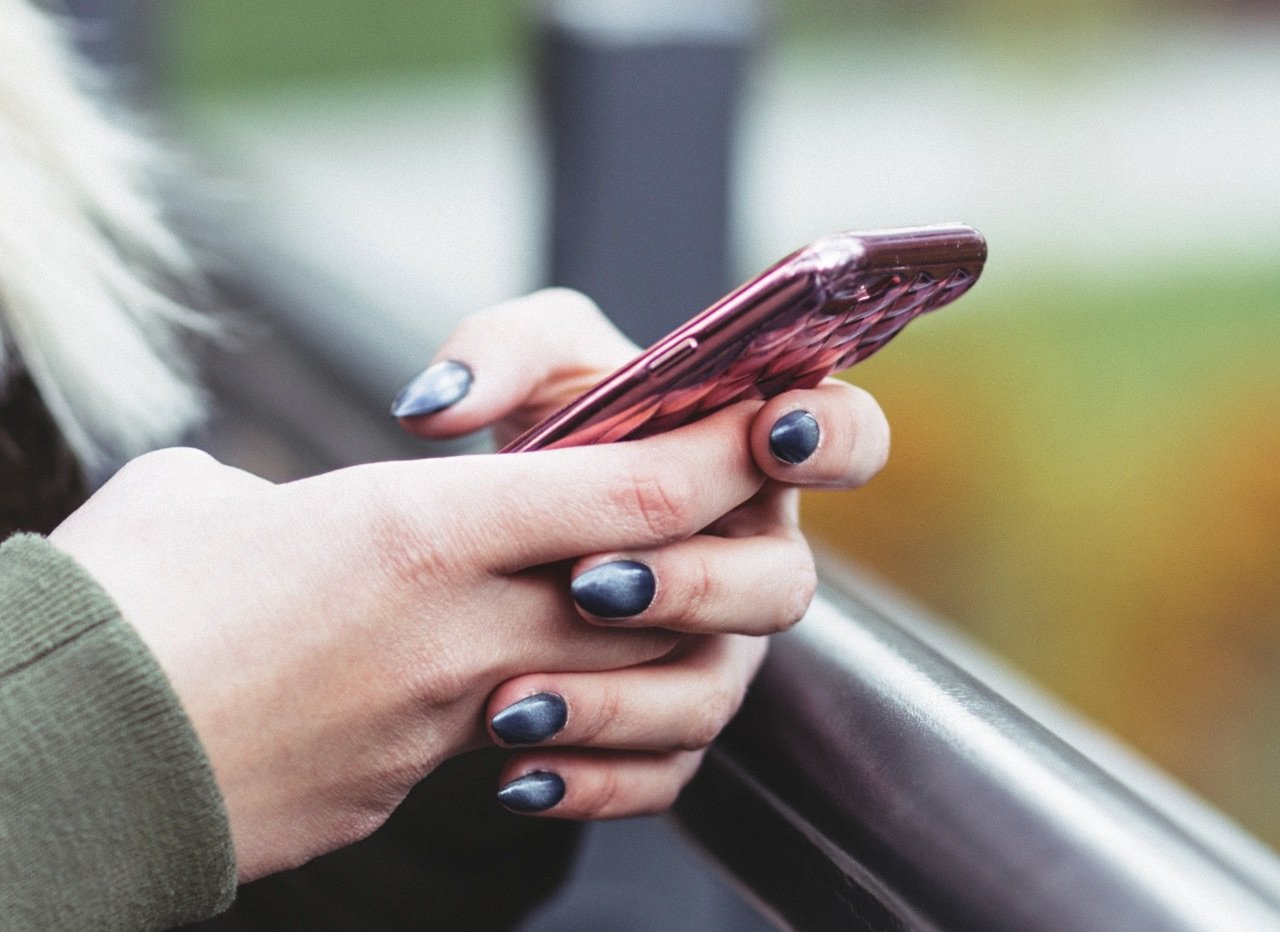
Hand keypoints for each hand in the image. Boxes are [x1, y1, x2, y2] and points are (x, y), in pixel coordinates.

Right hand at [48, 394, 782, 878]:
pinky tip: (537, 706)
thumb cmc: (116, 613)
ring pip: (629, 679)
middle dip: (711, 548)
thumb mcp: (198, 500)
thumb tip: (286, 516)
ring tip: (617, 605)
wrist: (64, 771)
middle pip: (664, 585)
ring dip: (652, 642)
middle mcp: (464, 628)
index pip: (635, 487)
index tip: (763, 424)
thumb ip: (285, 490)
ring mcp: (454, 719)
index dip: (720, 453)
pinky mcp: (424, 784)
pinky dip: (575, 726)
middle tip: (704, 513)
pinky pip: (548, 751)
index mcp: (419, 529)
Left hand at [395, 289, 889, 817]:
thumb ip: (498, 351)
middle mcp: (752, 559)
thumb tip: (439, 408)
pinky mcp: (670, 727)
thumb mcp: (529, 367)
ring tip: (515, 701)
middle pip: (782, 587)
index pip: (848, 439)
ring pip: (711, 695)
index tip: (769, 434)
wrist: (505, 536)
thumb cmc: (550, 429)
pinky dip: (592, 781)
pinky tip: (518, 775)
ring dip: (620, 701)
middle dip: (693, 586)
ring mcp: (719, 650)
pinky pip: (660, 774)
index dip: (832, 439)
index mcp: (753, 457)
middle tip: (590, 581)